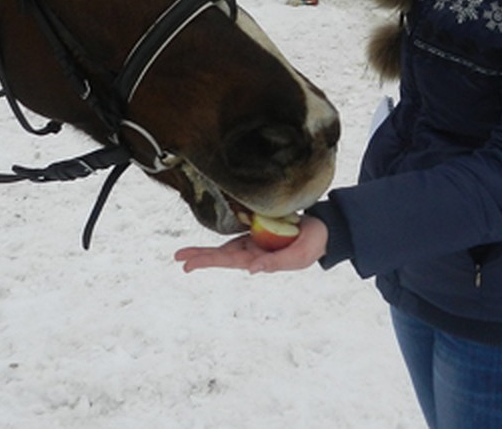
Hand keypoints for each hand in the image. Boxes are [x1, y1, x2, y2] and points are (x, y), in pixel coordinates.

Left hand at [174, 216, 327, 273]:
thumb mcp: (297, 257)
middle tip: (178, 259)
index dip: (209, 260)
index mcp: (259, 259)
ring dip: (204, 252)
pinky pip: (235, 235)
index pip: (229, 260)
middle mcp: (252, 252)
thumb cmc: (311, 245)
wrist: (323, 231)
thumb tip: (250, 270)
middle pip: (221, 256)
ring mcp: (254, 241)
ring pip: (224, 248)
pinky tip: (206, 247)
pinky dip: (220, 241)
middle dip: (200, 257)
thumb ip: (274, 263)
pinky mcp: (258, 230)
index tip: (191, 264)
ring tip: (182, 256)